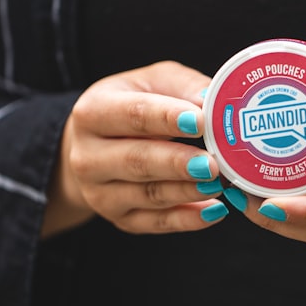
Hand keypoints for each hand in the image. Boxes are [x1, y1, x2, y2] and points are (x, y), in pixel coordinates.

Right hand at [43, 61, 227, 237]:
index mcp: (93, 112)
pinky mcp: (119, 218)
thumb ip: (183, 87)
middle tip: (212, 163)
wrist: (94, 147)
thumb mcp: (152, 83)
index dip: (167, 117)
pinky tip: (214, 210)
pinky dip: (187, 218)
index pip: (133, 114)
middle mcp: (88, 156)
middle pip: (137, 161)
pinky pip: (156, 223)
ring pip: (148, 195)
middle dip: (177, 163)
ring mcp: (100, 192)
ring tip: (218, 184)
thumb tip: (212, 101)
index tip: (199, 120)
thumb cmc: (132, 106)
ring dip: (187, 191)